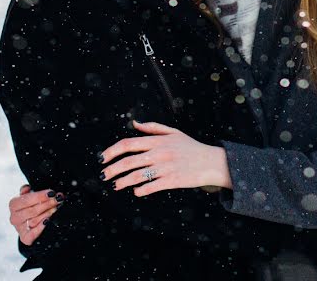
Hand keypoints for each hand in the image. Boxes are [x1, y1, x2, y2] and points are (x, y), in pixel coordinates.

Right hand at [9, 184, 63, 244]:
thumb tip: (27, 188)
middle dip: (47, 204)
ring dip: (47, 214)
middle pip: (32, 211)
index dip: (40, 196)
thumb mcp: (30, 195)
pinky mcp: (25, 238)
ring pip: (34, 221)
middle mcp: (14, 217)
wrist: (33, 220)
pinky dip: (40, 228)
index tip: (52, 193)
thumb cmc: (33, 204)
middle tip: (58, 199)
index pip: (26, 200)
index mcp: (14, 204)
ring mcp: (19, 228)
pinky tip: (47, 221)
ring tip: (56, 208)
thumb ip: (29, 190)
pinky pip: (31, 235)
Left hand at [100, 121, 231, 196]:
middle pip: (129, 161)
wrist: (212, 162)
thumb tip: (135, 123)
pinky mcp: (172, 180)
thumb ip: (153, 127)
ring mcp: (166, 167)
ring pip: (137, 175)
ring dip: (123, 181)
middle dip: (112, 169)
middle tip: (104, 175)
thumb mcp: (174, 132)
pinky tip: (136, 192)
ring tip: (116, 185)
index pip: (129, 143)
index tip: (103, 157)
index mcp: (158, 141)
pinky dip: (141, 190)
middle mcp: (160, 153)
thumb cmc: (192, 147)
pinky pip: (151, 186)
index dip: (112, 150)